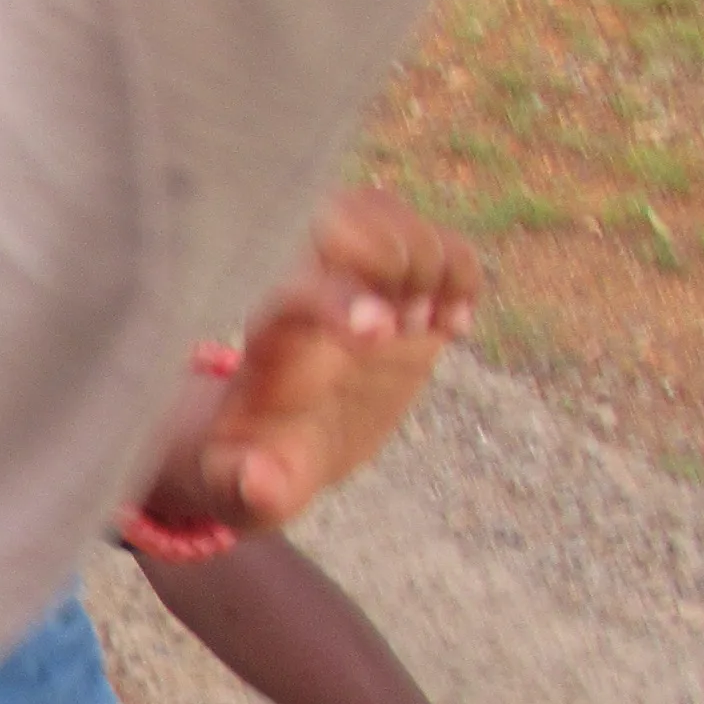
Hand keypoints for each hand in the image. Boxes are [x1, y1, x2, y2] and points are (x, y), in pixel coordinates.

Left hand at [182, 189, 477, 531]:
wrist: (283, 441)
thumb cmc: (256, 462)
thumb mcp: (241, 489)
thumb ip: (246, 488)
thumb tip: (259, 483)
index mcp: (263, 330)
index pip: (292, 284)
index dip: (338, 297)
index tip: (382, 335)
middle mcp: (301, 283)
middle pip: (342, 215)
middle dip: (391, 257)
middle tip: (408, 326)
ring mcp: (350, 275)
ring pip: (390, 214)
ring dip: (429, 263)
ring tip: (426, 327)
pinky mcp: (394, 283)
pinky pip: (436, 239)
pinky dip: (462, 270)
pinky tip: (452, 326)